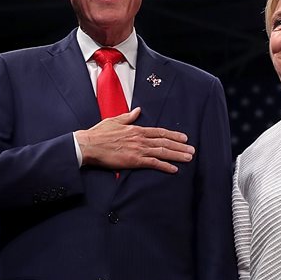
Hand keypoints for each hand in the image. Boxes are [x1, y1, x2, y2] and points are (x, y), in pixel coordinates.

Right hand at [76, 107, 194, 172]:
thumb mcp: (115, 120)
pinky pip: (153, 163)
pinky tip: (174, 169)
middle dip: (180, 146)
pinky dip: (165, 166)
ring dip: (177, 155)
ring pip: (162, 152)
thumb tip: (138, 110)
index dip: (173, 135)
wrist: (88, 144)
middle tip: (192, 150)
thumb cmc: (98, 134)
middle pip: (164, 142)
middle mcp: (140, 138)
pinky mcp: (134, 160)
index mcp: (136, 129)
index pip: (159, 132)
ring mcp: (138, 149)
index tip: (184, 138)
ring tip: (188, 158)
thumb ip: (128, 117)